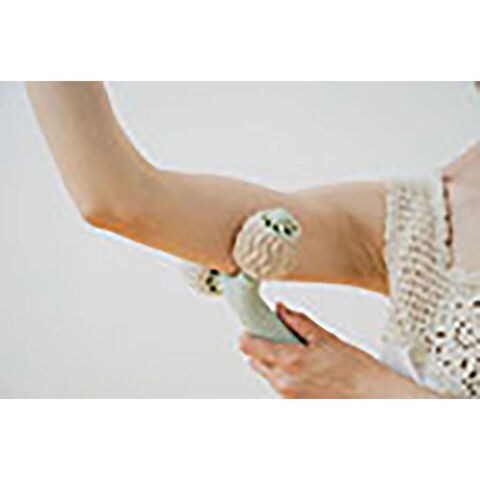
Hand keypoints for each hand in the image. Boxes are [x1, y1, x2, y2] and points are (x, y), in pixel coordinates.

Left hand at [240, 302, 436, 397]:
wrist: (377, 400)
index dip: (248, 333)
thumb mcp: (326, 338)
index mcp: (289, 361)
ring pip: (268, 375)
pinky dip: (288, 378)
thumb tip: (280, 309)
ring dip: (276, 364)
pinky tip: (309, 373)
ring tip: (303, 358)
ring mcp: (288, 397)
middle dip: (263, 348)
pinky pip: (281, 388)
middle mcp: (283, 382)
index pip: (247, 346)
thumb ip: (298, 322)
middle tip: (283, 339)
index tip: (255, 326)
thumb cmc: (358, 370)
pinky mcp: (296, 407)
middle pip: (254, 361)